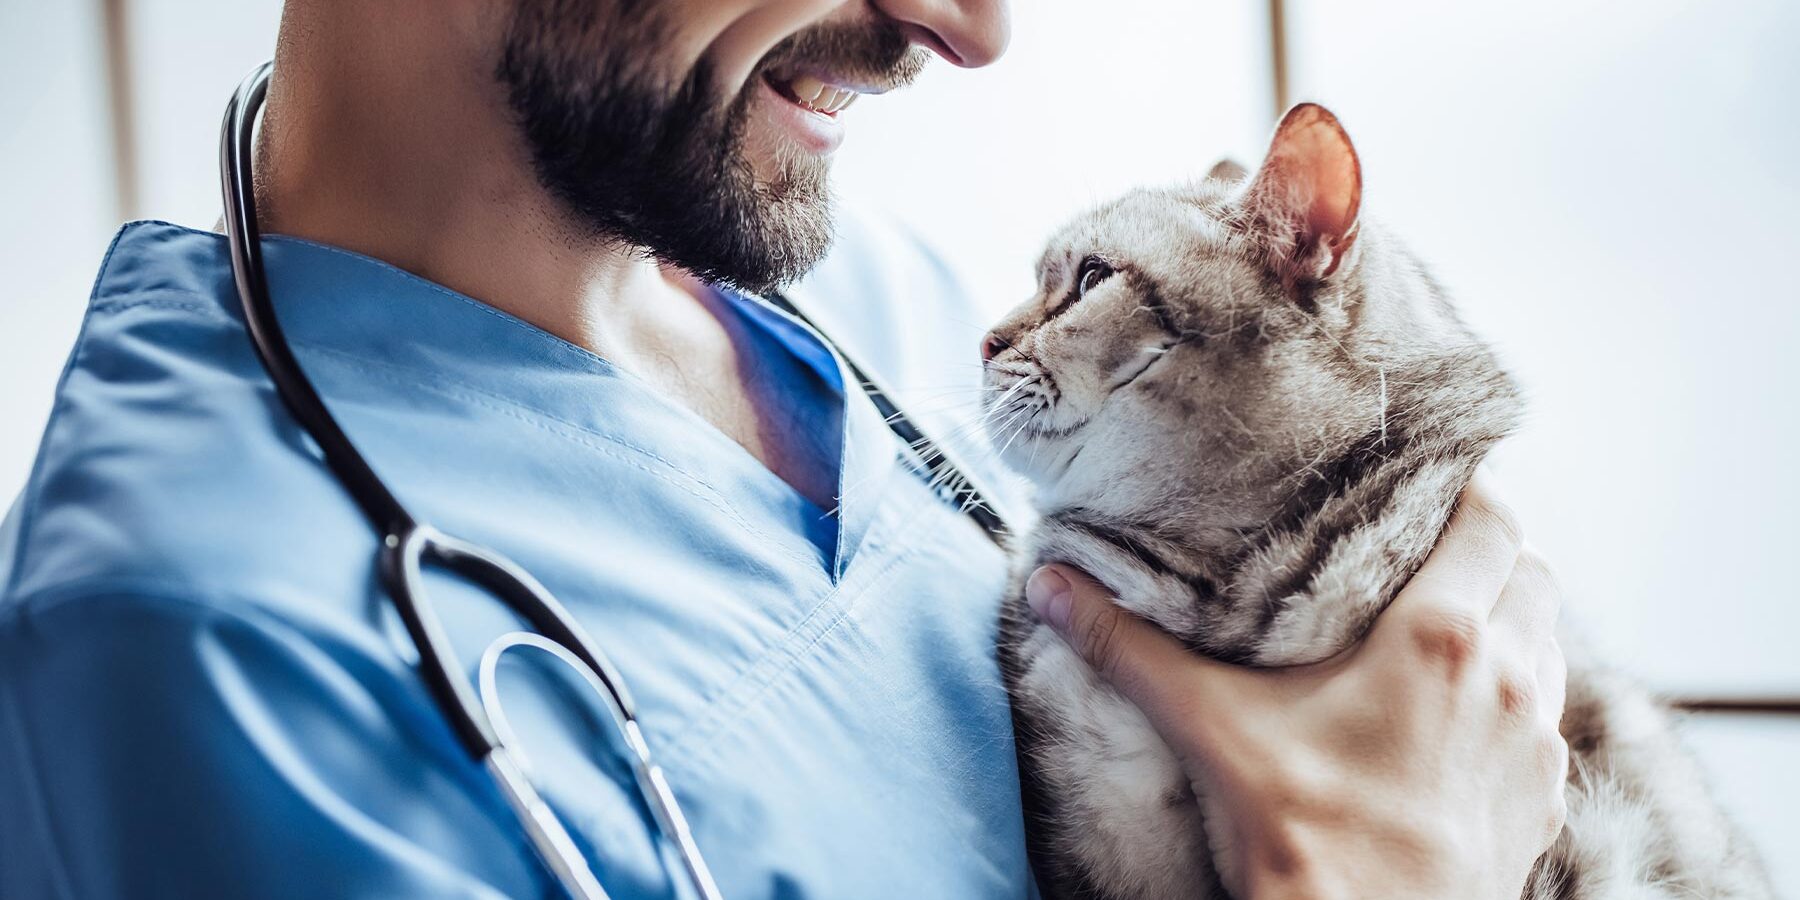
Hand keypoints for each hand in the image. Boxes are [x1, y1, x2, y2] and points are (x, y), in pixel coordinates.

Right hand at [1026, 473, 1567, 899]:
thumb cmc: (1300, 837)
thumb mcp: (1209, 726)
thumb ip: (1130, 647)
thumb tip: (1052, 587)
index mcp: (1440, 638)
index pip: (1492, 519)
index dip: (1467, 489)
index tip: (1427, 482)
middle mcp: (1509, 679)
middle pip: (1532, 572)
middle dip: (1489, 552)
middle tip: (1425, 550)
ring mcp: (1537, 747)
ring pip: (1547, 645)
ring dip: (1510, 623)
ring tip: (1445, 626)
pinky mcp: (1543, 803)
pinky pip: (1546, 722)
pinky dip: (1516, 699)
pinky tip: (1460, 717)